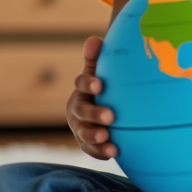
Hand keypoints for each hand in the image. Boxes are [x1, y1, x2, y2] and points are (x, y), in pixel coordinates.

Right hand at [66, 35, 117, 159]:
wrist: (104, 113)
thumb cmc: (105, 90)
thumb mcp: (101, 74)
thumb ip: (97, 59)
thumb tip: (94, 40)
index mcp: (81, 89)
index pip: (81, 84)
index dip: (88, 83)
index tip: (100, 84)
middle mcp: (77, 110)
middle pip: (81, 111)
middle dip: (94, 113)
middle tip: (110, 116)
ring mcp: (80, 128)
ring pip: (83, 133)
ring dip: (95, 135)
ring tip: (108, 137)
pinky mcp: (87, 144)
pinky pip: (91, 149)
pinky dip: (101, 151)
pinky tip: (114, 151)